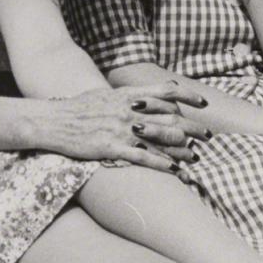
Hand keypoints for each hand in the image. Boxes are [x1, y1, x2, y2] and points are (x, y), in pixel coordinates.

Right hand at [37, 82, 211, 176]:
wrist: (53, 121)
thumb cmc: (77, 108)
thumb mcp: (104, 93)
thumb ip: (127, 95)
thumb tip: (145, 96)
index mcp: (128, 94)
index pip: (166, 91)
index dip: (188, 95)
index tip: (203, 102)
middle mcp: (128, 110)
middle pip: (170, 118)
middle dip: (193, 128)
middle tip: (208, 136)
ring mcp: (121, 130)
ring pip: (160, 140)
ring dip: (182, 150)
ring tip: (196, 158)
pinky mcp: (111, 148)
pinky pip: (143, 158)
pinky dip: (162, 165)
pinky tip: (174, 171)